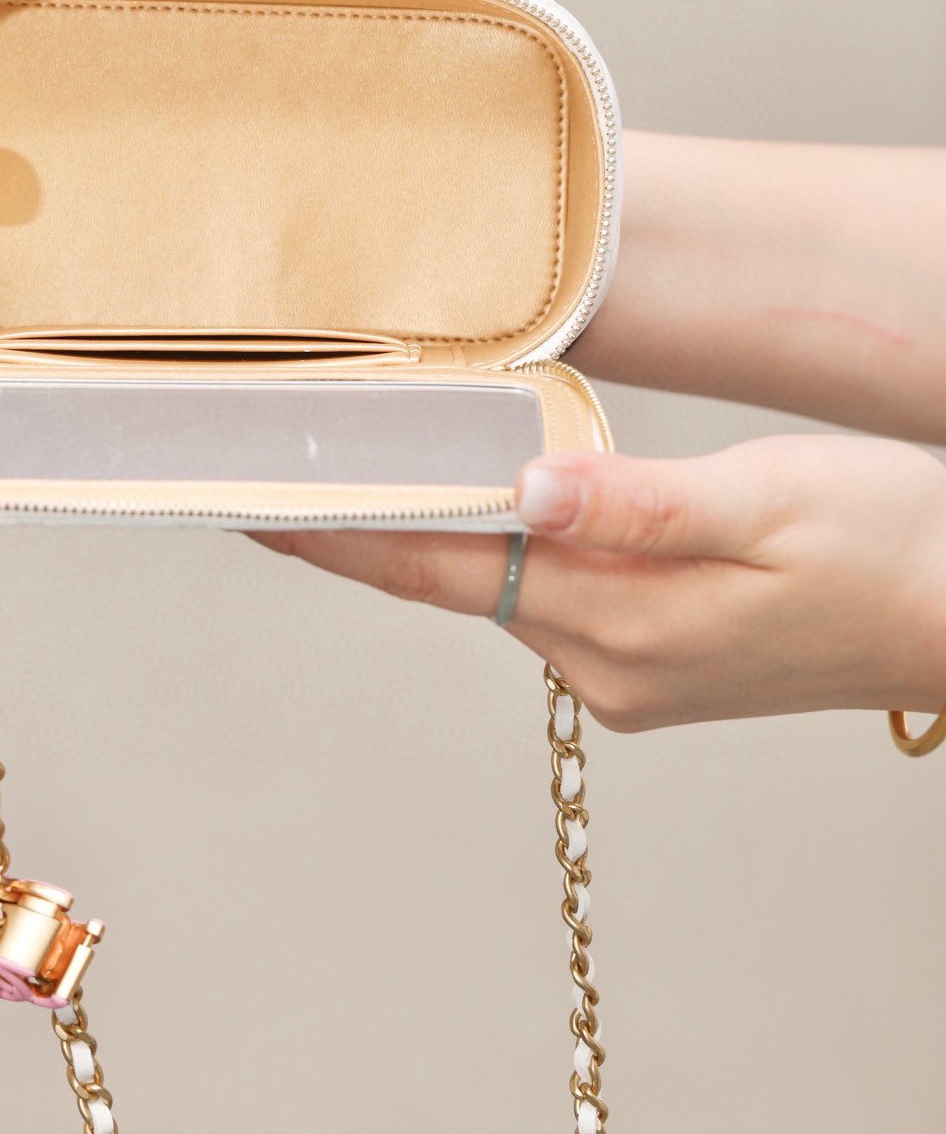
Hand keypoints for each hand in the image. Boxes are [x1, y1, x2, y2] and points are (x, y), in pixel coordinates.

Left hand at [254, 435, 945, 731]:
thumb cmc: (889, 546)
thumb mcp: (766, 501)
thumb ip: (638, 504)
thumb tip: (525, 488)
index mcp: (620, 621)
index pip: (440, 569)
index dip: (340, 534)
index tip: (252, 502)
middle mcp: (606, 661)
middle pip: (451, 579)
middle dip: (363, 525)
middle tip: (276, 463)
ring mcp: (629, 671)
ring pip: (495, 586)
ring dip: (429, 532)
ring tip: (360, 465)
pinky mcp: (655, 660)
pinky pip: (546, 596)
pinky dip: (497, 548)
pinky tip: (480, 500)